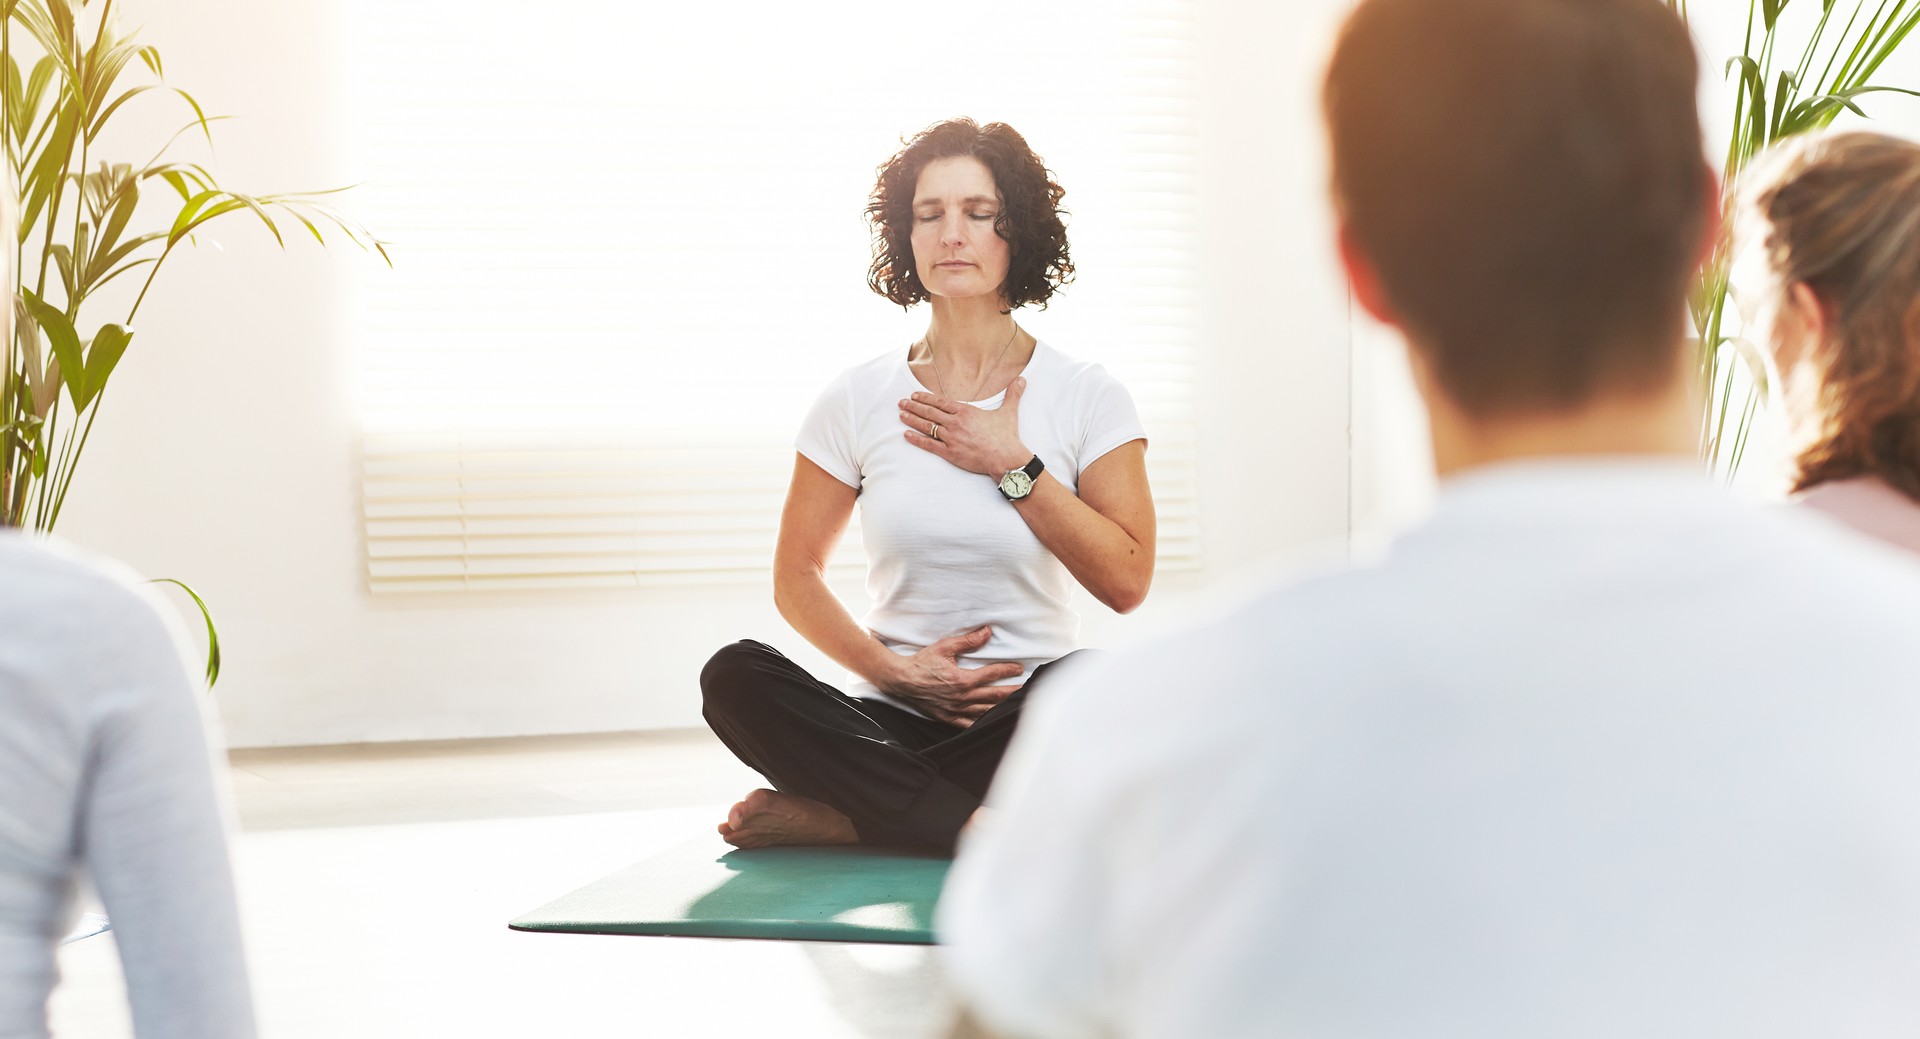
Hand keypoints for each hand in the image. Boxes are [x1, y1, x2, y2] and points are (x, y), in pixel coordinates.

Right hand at [876, 625, 1023, 727]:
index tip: (1019, 668)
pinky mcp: (948, 718)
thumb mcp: (944, 647)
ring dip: (1002, 708)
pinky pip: (970, 724)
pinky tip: (992, 721)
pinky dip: (983, 723)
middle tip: (1027, 689)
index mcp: (962, 679)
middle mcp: (962, 697)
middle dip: (1013, 692)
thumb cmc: (922, 662)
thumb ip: (968, 641)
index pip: (992, 674)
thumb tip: (987, 632)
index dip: (1008, 671)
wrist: (901, 680)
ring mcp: (956, 710)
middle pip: (994, 695)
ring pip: (986, 711)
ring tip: (1016, 705)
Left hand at [899, 378, 1031, 477]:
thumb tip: (1022, 379)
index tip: (915, 395)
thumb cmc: (1007, 436)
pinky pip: (929, 445)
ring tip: (901, 415)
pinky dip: (916, 440)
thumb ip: (1012, 394)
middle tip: (901, 402)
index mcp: (966, 411)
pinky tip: (906, 435)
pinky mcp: (950, 453)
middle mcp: (955, 423)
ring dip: (912, 420)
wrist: (1006, 458)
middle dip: (913, 406)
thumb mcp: (1009, 412)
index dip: (926, 398)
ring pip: (926, 427)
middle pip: (930, 413)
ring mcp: (951, 438)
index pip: (940, 402)